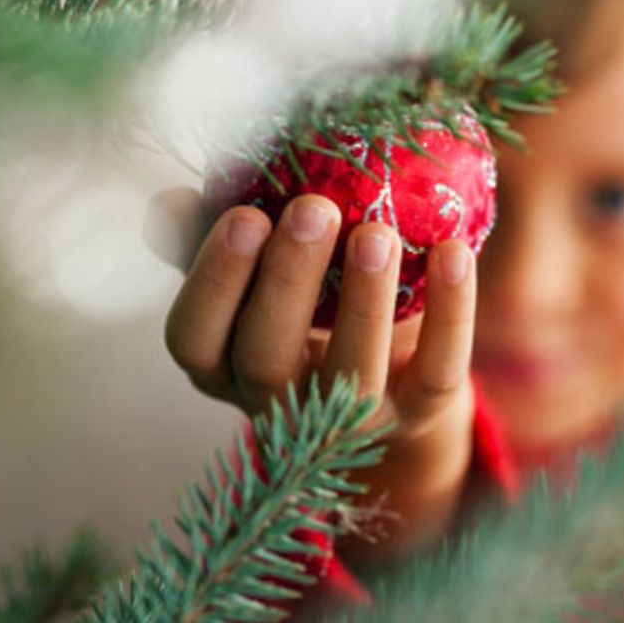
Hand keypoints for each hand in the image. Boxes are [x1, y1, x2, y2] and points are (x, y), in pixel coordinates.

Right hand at [156, 189, 476, 560]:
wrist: (396, 370)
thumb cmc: (308, 299)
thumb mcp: (256, 271)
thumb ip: (210, 234)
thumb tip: (170, 201)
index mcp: (223, 366)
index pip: (194, 338)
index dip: (213, 281)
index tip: (244, 214)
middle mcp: (278, 404)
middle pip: (266, 358)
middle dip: (288, 280)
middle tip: (313, 208)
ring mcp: (349, 422)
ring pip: (350, 375)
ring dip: (363, 301)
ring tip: (377, 232)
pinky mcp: (417, 415)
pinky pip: (435, 372)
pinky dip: (450, 314)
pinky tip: (453, 252)